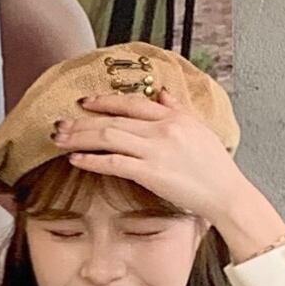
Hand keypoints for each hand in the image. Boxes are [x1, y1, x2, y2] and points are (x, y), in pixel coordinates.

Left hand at [49, 88, 284, 257]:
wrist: (226, 193)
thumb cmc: (215, 167)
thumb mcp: (198, 128)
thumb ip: (176, 108)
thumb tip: (161, 92)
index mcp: (173, 116)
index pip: (132, 102)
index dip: (106, 100)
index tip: (85, 102)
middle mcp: (162, 128)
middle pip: (114, 118)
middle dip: (82, 120)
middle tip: (59, 122)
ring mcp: (156, 150)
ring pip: (109, 136)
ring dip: (80, 136)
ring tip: (59, 138)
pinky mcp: (151, 173)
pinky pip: (114, 163)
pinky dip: (92, 160)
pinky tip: (75, 159)